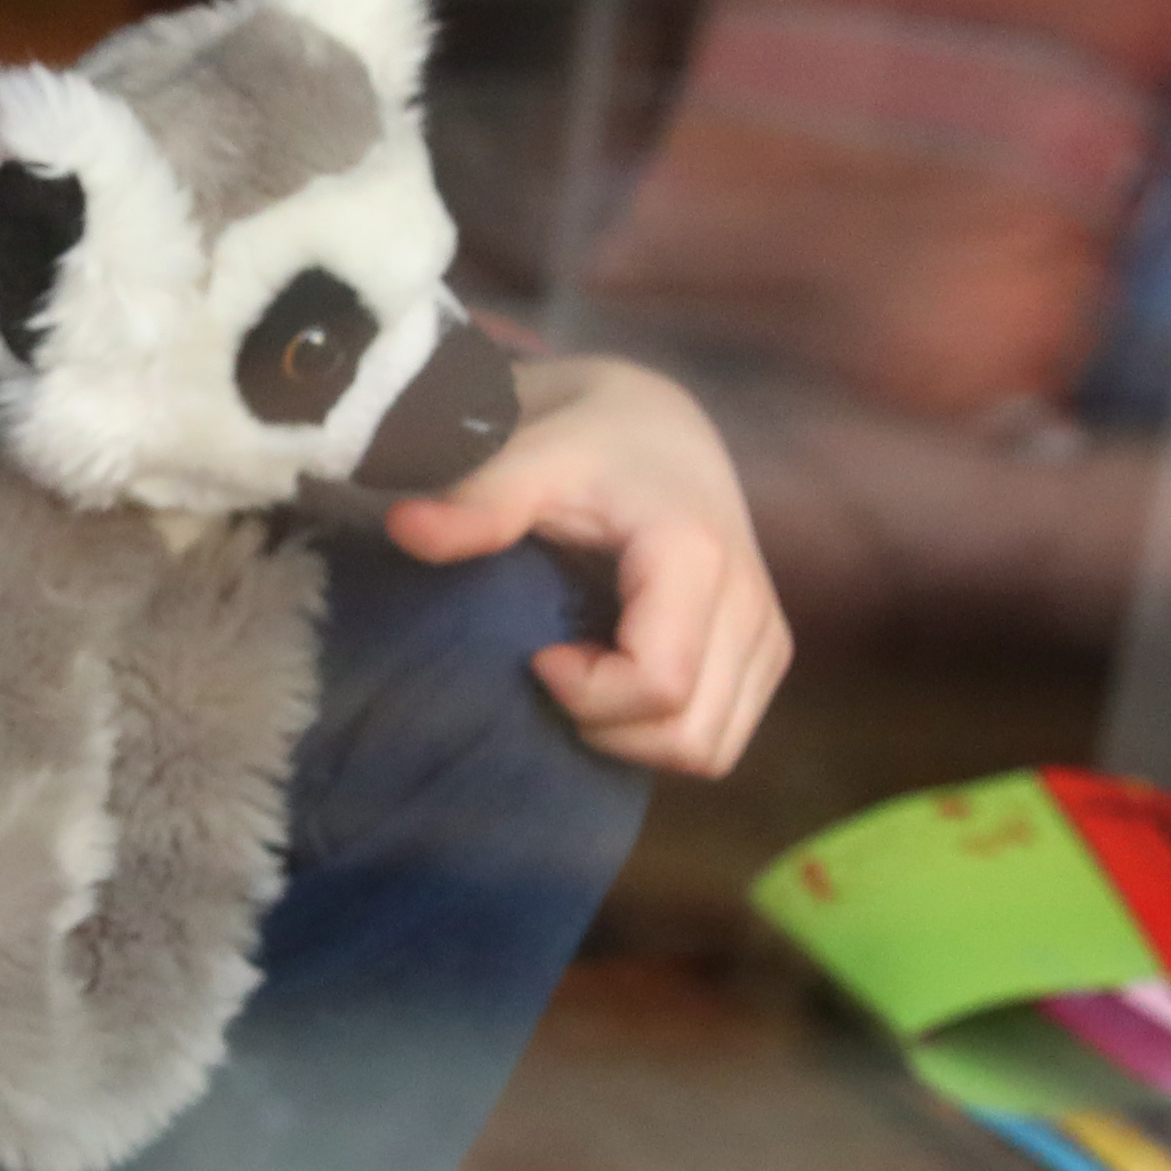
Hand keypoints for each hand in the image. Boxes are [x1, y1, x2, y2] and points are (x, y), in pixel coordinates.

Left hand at [377, 352, 791, 778]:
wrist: (653, 422)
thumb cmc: (584, 439)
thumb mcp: (528, 454)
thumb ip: (477, 499)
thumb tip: (403, 529)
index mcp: (696, 555)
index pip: (660, 685)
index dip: (588, 695)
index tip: (537, 655)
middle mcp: (751, 600)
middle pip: (687, 734)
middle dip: (607, 726)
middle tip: (555, 669)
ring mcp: (767, 633)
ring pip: (711, 748)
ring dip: (636, 737)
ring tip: (586, 673)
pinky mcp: (768, 652)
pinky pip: (722, 736)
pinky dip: (664, 731)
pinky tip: (619, 678)